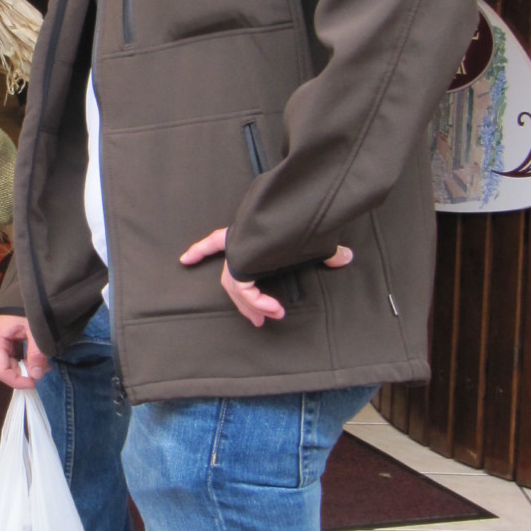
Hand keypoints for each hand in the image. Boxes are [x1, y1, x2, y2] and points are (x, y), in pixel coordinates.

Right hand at [0, 312, 51, 388]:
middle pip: (6, 369)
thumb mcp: (34, 329)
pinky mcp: (2, 342)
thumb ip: (36, 353)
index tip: (35, 382)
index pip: (1, 372)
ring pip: (11, 365)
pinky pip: (13, 357)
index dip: (17, 381)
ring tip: (44, 362)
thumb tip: (37, 376)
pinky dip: (26, 360)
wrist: (24, 292)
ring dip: (27, 367)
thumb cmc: (26, 308)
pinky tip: (38, 358)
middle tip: (44, 369)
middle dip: (26, 373)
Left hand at [179, 229, 353, 328]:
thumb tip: (346, 257)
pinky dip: (256, 302)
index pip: (217, 240)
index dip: (202, 249)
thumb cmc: (296, 217)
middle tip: (257, 319)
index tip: (185, 258)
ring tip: (267, 318)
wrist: (289, 211)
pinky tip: (270, 311)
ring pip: (235, 287)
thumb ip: (323, 251)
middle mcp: (237, 242)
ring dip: (251, 305)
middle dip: (241, 300)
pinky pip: (243, 289)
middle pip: (230, 276)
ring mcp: (236, 254)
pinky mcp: (240, 264)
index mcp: (244, 232)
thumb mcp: (309, 238)